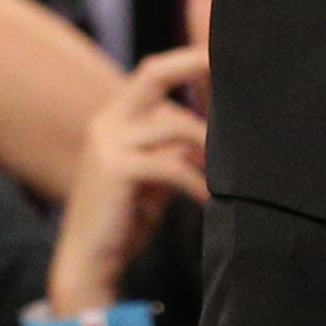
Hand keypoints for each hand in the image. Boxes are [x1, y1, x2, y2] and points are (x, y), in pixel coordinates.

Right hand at [45, 47, 209, 325]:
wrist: (88, 266)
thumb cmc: (125, 221)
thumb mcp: (153, 174)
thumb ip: (174, 147)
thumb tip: (216, 127)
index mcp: (114, 119)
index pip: (153, 73)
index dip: (190, 62)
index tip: (225, 59)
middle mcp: (107, 122)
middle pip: (154, 73)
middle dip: (196, 64)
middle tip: (238, 73)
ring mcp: (107, 143)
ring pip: (175, 124)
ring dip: (208, 145)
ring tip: (228, 171)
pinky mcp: (114, 169)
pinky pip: (172, 164)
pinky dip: (197, 181)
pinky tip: (209, 200)